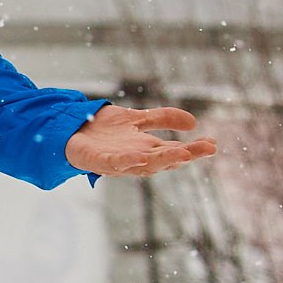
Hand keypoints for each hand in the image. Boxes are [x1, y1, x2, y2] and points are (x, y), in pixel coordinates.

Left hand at [65, 103, 216, 178]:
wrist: (70, 129)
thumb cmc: (103, 130)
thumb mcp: (137, 119)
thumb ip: (163, 119)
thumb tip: (193, 122)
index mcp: (146, 149)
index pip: (173, 151)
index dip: (193, 149)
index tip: (212, 144)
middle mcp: (135, 157)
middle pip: (163, 158)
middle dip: (184, 154)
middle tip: (206, 149)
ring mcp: (118, 160)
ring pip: (144, 164)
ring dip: (162, 159)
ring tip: (183, 154)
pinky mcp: (98, 159)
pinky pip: (115, 163)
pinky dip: (128, 161)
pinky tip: (141, 157)